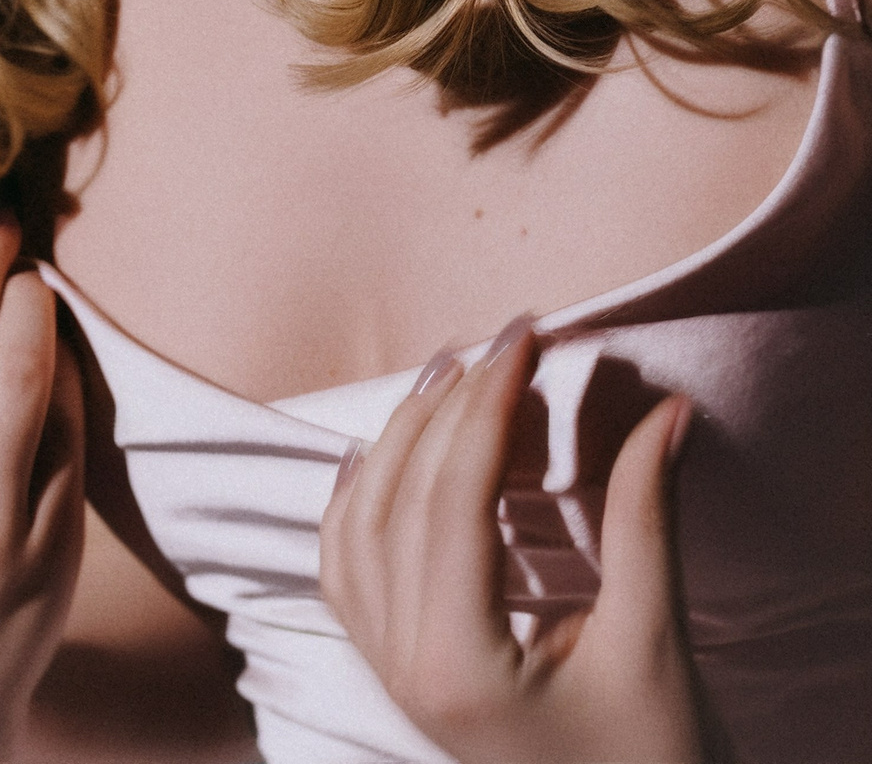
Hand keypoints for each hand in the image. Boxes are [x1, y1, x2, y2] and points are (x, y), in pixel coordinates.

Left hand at [320, 316, 703, 763]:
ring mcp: (388, 673)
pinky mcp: (395, 673)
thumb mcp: (653, 646)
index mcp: (456, 664)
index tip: (526, 336)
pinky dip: (354, 500)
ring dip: (395, 441)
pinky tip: (375, 453)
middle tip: (502, 342)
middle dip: (449, 407)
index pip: (454, 496)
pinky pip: (344, 570)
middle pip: (401, 500)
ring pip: (355, 528)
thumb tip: (666, 412)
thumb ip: (645, 521)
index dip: (489, 403)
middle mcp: (401, 667)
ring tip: (447, 376)